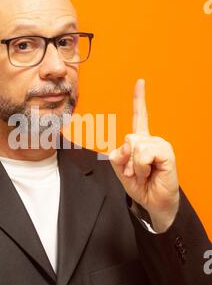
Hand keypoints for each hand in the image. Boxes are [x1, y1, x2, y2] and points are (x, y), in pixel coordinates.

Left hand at [109, 79, 179, 232]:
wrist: (154, 203)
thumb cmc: (141, 186)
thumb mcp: (122, 170)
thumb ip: (118, 156)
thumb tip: (127, 145)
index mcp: (141, 142)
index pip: (140, 117)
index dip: (139, 99)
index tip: (140, 82)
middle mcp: (152, 140)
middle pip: (128, 137)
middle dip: (126, 159)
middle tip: (135, 172)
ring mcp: (160, 145)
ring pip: (135, 145)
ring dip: (134, 166)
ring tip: (143, 174)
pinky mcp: (166, 153)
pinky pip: (143, 154)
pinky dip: (141, 167)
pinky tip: (150, 172)